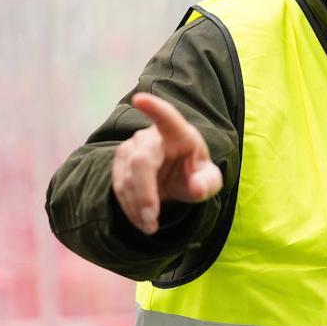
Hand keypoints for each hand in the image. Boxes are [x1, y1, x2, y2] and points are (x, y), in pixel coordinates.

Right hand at [111, 92, 223, 233]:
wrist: (176, 178)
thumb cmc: (195, 174)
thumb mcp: (208, 180)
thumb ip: (207, 183)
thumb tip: (196, 187)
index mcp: (178, 133)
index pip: (166, 117)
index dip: (154, 108)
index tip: (140, 99)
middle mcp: (151, 137)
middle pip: (140, 160)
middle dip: (143, 193)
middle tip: (151, 221)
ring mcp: (131, 148)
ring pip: (125, 178)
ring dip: (135, 206)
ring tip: (150, 226)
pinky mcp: (119, 164)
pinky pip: (118, 187)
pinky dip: (129, 207)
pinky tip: (141, 221)